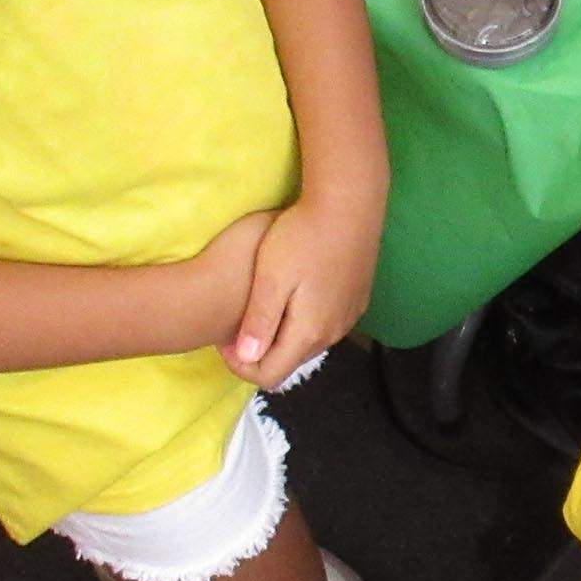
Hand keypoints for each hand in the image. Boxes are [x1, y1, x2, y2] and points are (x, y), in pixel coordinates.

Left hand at [224, 193, 380, 388]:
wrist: (350, 204)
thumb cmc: (303, 236)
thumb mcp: (271, 277)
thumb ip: (259, 321)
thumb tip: (245, 359)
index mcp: (308, 332)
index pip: (269, 375)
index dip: (240, 366)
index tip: (224, 339)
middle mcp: (333, 333)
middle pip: (289, 361)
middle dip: (260, 350)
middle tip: (240, 319)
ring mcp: (348, 317)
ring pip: (307, 343)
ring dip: (281, 334)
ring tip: (263, 303)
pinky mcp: (357, 300)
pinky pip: (324, 325)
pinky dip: (303, 320)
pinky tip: (293, 288)